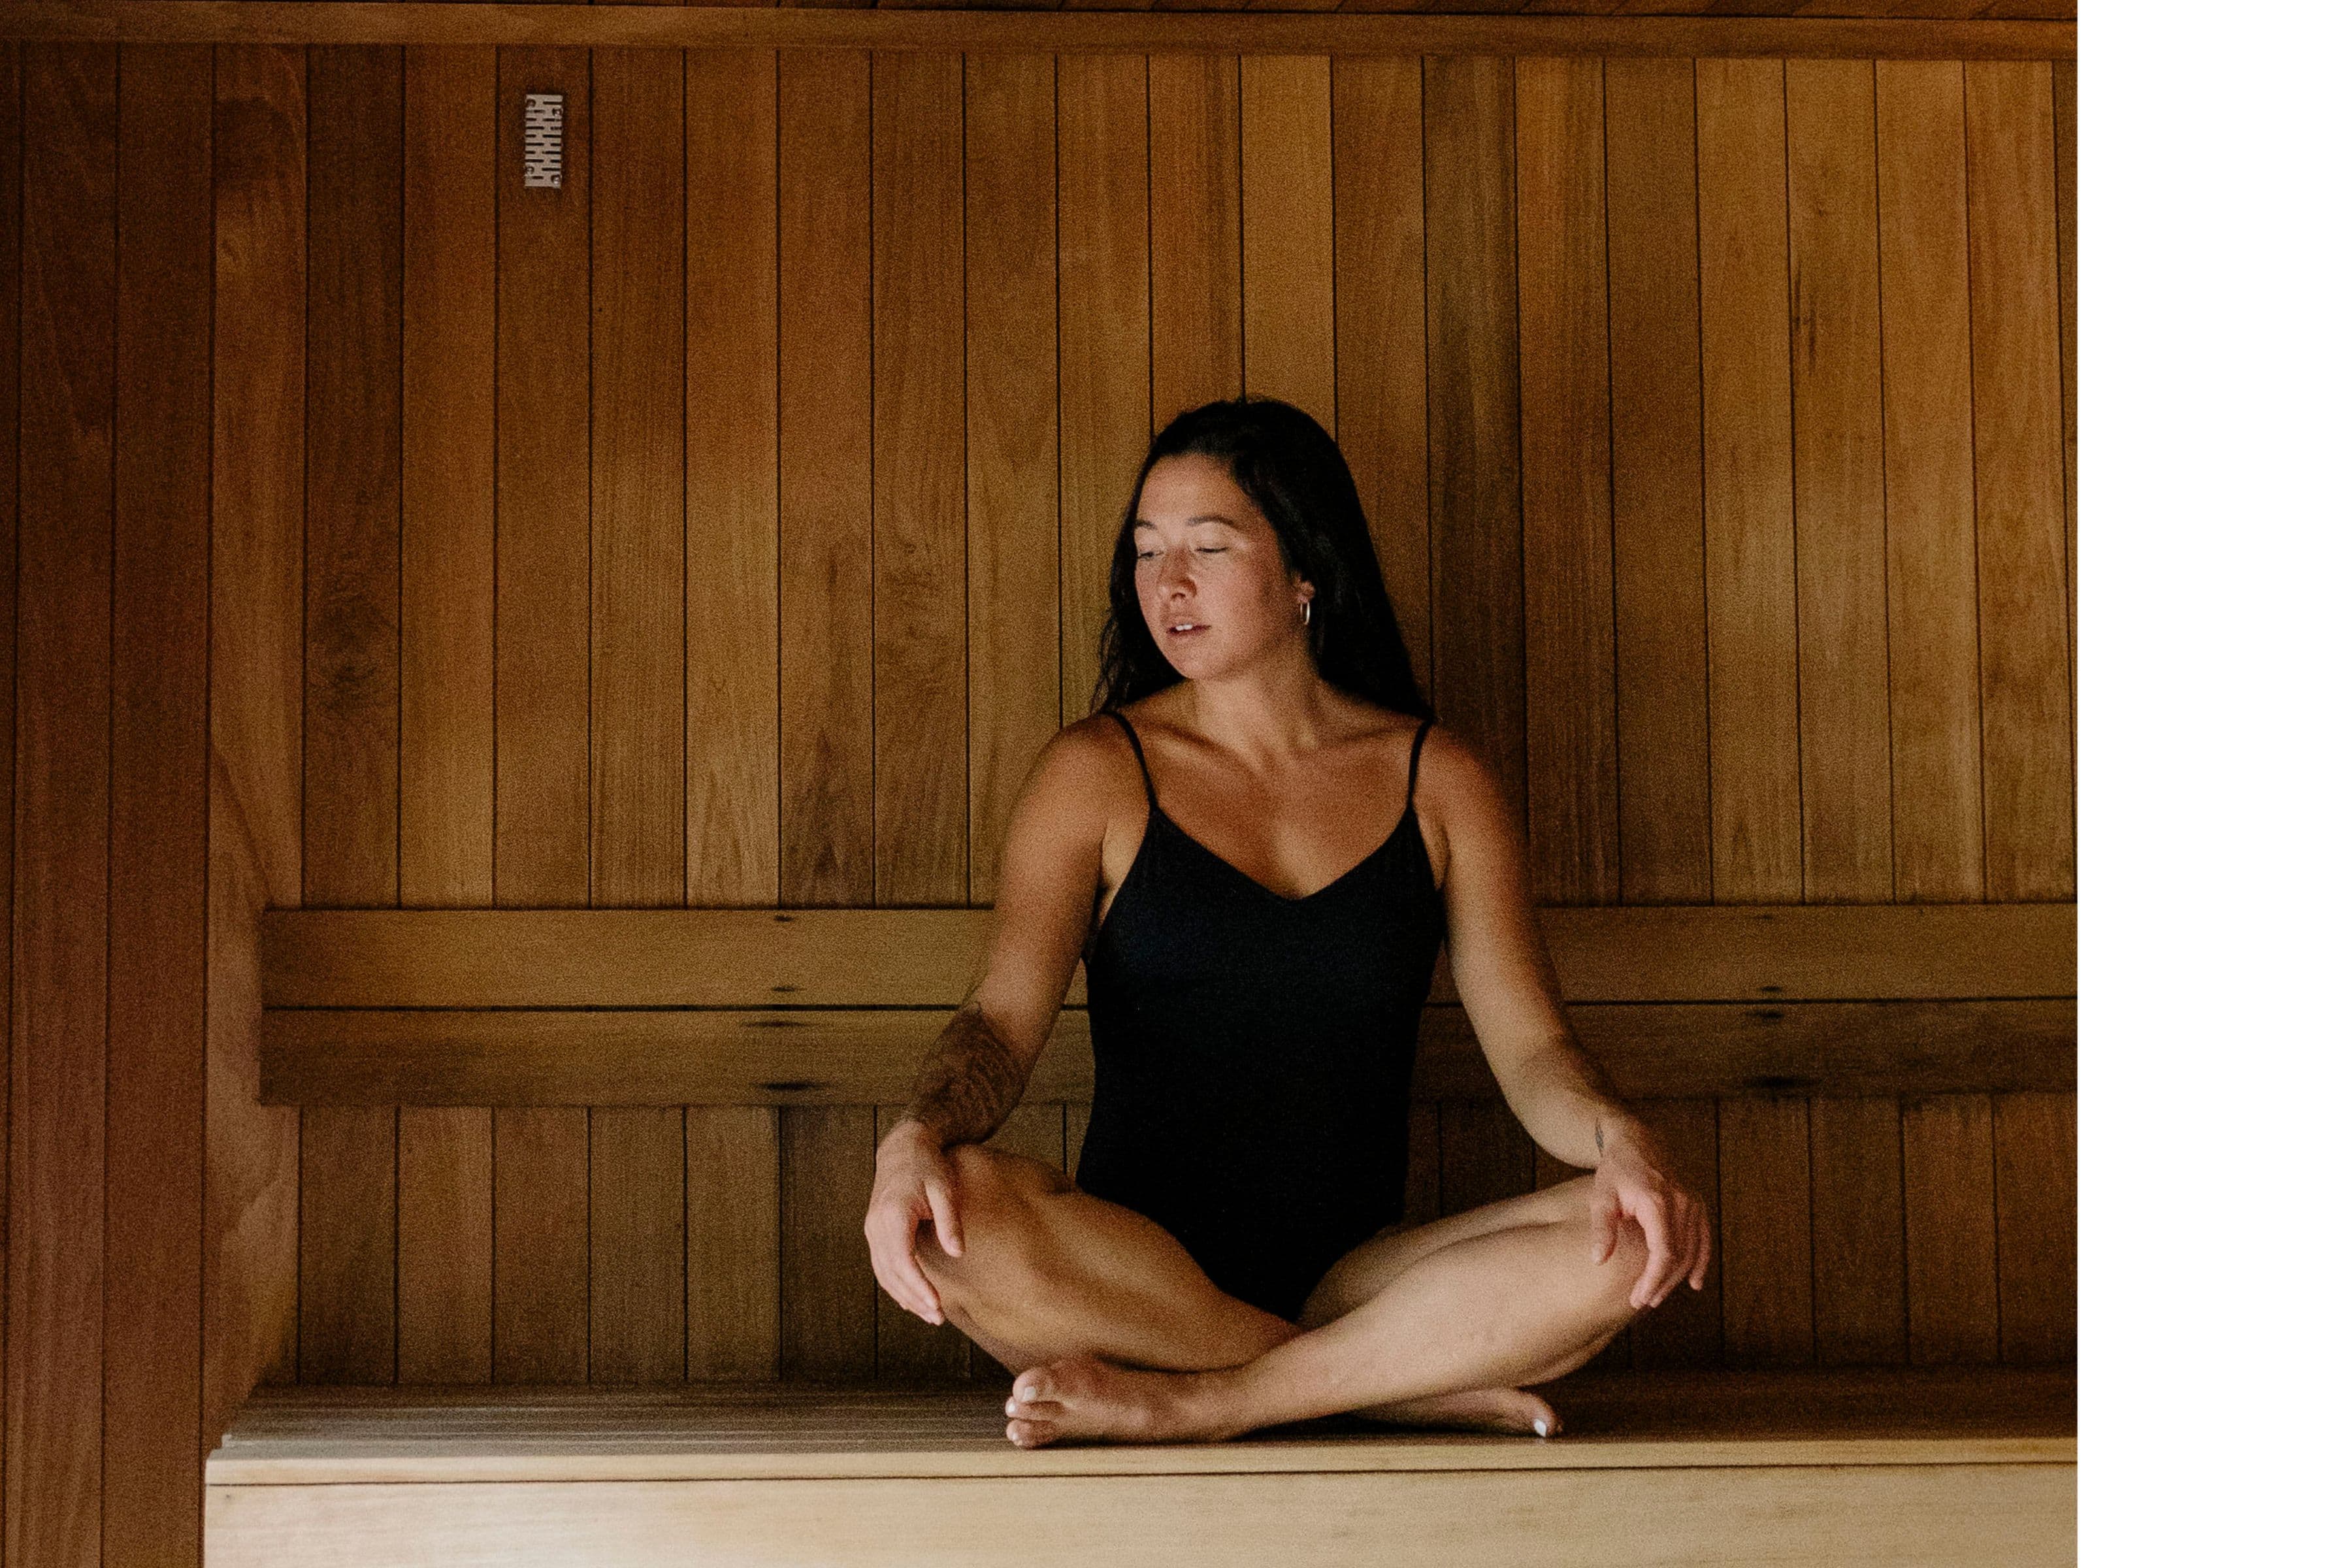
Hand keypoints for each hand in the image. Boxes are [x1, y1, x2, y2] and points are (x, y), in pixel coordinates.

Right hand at [864, 1121, 964, 1326]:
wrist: (905, 1147)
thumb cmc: (929, 1167)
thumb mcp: (944, 1190)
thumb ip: (949, 1222)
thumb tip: (957, 1253)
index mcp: (893, 1215)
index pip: (902, 1261)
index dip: (918, 1286)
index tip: (936, 1305)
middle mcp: (876, 1225)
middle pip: (891, 1272)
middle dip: (914, 1298)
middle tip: (938, 1319)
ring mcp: (872, 1229)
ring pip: (883, 1273)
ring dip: (904, 1296)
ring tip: (929, 1314)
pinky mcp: (874, 1231)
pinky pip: (881, 1265)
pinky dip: (895, 1284)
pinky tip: (911, 1298)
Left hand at [1588, 1122, 1710, 1310]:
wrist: (1636, 1142)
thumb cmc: (1615, 1171)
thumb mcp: (1601, 1197)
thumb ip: (1602, 1228)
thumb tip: (1598, 1260)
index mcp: (1658, 1203)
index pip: (1663, 1252)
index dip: (1653, 1279)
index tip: (1639, 1298)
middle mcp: (1682, 1203)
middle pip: (1680, 1256)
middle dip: (1662, 1284)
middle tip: (1643, 1302)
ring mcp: (1693, 1203)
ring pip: (1692, 1250)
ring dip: (1677, 1277)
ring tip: (1657, 1297)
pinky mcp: (1697, 1204)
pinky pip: (1704, 1238)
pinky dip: (1701, 1261)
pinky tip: (1694, 1282)